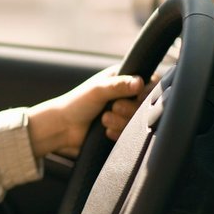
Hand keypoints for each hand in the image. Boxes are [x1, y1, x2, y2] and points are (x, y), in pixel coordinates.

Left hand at [26, 66, 147, 158]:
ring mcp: (125, 113)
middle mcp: (126, 94)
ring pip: (140, 120)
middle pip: (147, 104)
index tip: (138, 97)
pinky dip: (120, 133)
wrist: (63, 128)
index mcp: (121, 78)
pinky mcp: (123, 129)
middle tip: (113, 108)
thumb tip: (140, 82)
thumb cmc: (76, 104)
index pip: (150, 81)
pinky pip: (132, 134)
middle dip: (129, 109)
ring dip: (121, 122)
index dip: (147, 91)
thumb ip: (119, 86)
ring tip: (104, 119)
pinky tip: (106, 131)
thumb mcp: (97, 91)